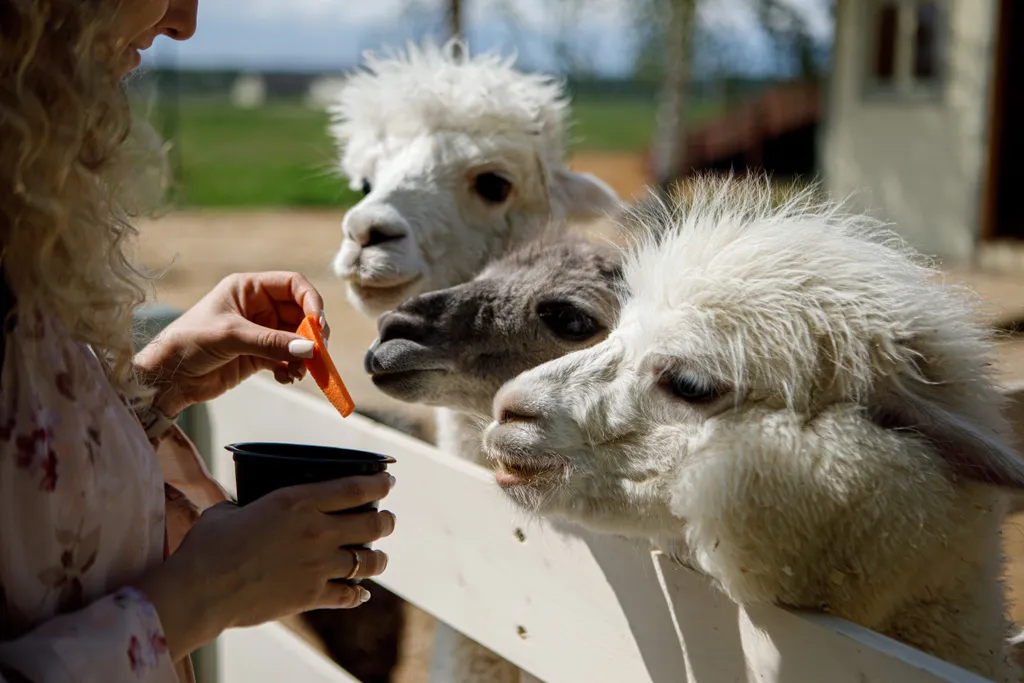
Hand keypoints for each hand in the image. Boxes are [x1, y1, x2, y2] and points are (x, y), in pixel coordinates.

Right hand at [133, 472, 395, 661]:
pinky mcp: (311, 596)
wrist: (200, 590)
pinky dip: (358, 594)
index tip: (388, 481)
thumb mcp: (233, 509)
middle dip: (386, 521)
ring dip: (378, 558)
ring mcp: (318, 566)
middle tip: (387, 520)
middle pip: (373, 525)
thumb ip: (252, 505)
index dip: (379, 484)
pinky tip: (362, 593)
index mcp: (298, 502)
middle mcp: (317, 532)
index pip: (356, 489)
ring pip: (369, 561)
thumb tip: (247, 507)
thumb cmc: (209, 545)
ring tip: (379, 557)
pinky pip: (349, 595)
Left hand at [134, 272, 331, 415]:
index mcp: (249, 289)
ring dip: (303, 355)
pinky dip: (292, 368)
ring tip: (299, 371)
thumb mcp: (230, 336)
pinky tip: (286, 377)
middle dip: (311, 334)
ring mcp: (260, 333)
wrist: (166, 377)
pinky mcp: (259, 357)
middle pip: (300, 314)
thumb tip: (310, 349)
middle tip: (317, 353)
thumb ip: (271, 342)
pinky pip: (287, 359)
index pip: (293, 285)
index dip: (311, 301)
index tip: (318, 325)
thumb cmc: (188, 343)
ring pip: (297, 340)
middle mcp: (258, 307)